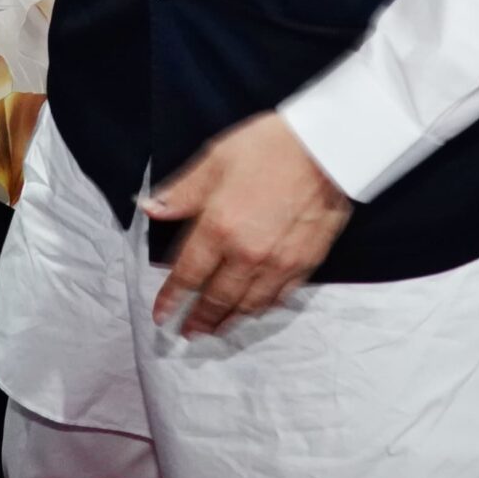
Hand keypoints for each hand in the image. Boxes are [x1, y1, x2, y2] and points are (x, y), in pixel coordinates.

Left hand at [141, 114, 352, 337]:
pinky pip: (279, 297)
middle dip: (198, 318)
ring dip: (228, 321)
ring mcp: (278, 262)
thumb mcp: (216, 159)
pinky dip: (262, 309)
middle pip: (216, 298)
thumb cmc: (270, 146)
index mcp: (219, 227)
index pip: (187, 274)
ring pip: (248, 304)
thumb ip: (183, 191)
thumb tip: (149, 209)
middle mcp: (246, 254)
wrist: (328, 146)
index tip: (160, 315)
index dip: (171, 298)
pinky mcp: (305, 262)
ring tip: (215, 330)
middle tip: (187, 332)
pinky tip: (254, 310)